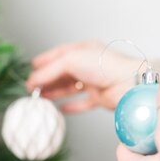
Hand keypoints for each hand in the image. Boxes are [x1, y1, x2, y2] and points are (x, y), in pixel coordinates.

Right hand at [26, 41, 140, 112]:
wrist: (127, 83)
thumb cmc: (103, 65)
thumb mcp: (70, 60)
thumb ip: (50, 70)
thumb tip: (34, 80)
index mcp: (83, 50)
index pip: (60, 54)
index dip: (45, 61)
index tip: (32, 68)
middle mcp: (89, 65)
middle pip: (63, 73)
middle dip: (47, 80)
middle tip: (33, 88)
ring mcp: (95, 82)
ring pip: (71, 88)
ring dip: (56, 93)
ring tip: (42, 98)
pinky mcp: (100, 98)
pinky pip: (83, 103)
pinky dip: (72, 106)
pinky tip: (62, 109)